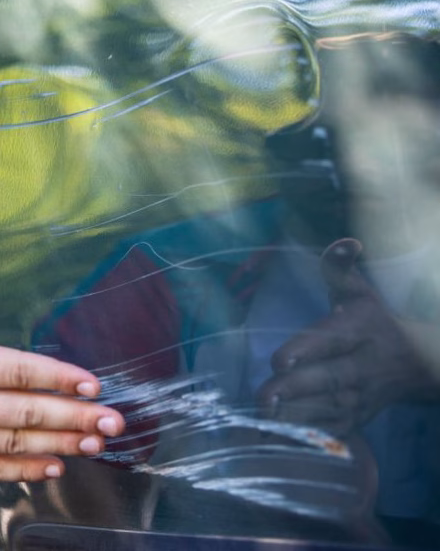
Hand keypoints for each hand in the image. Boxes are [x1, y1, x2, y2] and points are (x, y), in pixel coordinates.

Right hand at [0, 237, 124, 481]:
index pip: (16, 369)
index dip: (60, 377)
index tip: (92, 383)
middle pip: (25, 411)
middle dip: (76, 417)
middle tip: (114, 421)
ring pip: (13, 443)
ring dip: (59, 444)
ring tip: (94, 444)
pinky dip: (22, 469)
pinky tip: (50, 467)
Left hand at [259, 238, 434, 434]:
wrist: (419, 363)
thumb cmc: (373, 321)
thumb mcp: (359, 292)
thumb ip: (340, 269)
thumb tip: (343, 243)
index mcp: (361, 331)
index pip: (333, 341)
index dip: (307, 351)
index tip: (280, 361)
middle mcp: (364, 365)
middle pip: (331, 380)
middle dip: (296, 390)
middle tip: (263, 396)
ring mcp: (363, 396)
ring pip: (331, 410)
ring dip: (297, 417)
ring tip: (262, 419)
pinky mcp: (359, 418)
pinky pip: (334, 431)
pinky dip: (308, 437)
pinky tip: (277, 438)